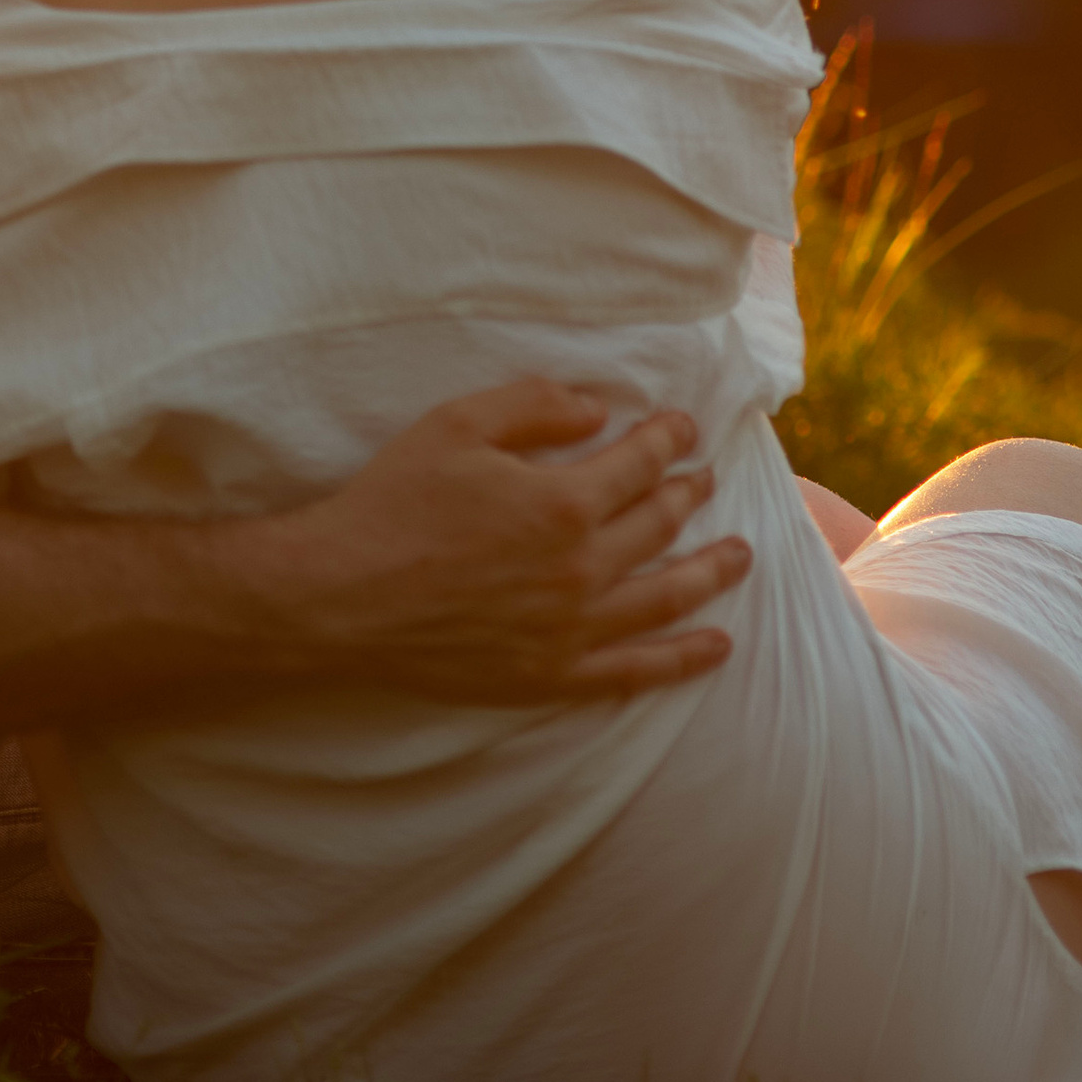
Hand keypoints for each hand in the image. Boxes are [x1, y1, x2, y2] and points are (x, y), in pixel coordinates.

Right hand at [239, 383, 750, 704]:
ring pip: (666, 597)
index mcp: (562, 502)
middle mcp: (581, 568)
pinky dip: (684, 658)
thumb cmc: (392, 502)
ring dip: (711, 572)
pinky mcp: (552, 675)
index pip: (640, 463)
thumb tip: (597, 409)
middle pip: (659, 525)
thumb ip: (534, 406)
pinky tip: (718, 645)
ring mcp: (572, 629)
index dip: (668, 439)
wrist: (341, 597)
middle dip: (690, 494)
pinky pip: (636, 671)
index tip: (683, 429)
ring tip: (740, 555)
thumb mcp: (456, 424)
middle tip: (707, 480)